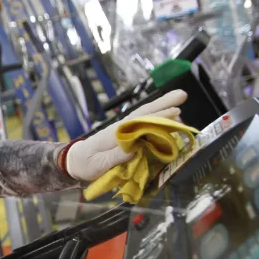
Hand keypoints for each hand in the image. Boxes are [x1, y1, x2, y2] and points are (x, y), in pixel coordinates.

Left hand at [65, 90, 187, 181]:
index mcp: (115, 132)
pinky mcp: (127, 138)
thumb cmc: (86, 163)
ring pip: (146, 117)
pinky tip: (170, 123)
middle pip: (145, 113)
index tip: (175, 112)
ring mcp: (125, 131)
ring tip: (181, 106)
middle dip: (164, 104)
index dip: (158, 117)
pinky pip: (145, 128)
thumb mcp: (98, 164)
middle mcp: (122, 128)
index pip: (139, 121)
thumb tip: (133, 150)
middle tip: (183, 94)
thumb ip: (115, 157)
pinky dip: (158, 124)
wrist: (75, 162)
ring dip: (163, 111)